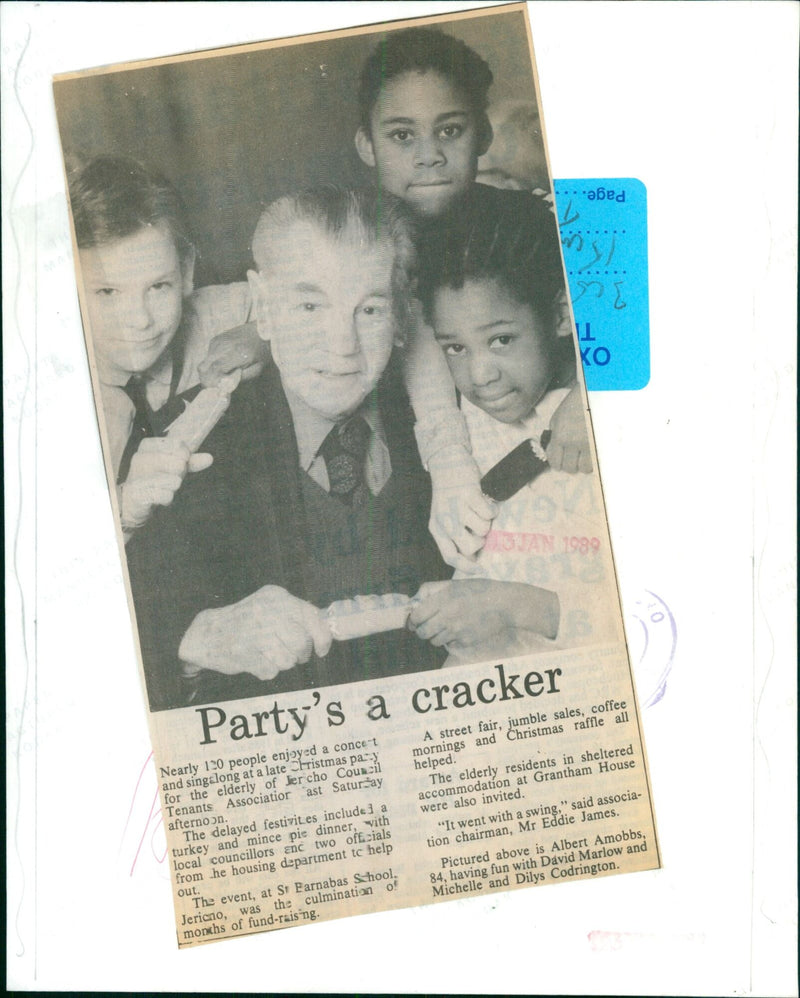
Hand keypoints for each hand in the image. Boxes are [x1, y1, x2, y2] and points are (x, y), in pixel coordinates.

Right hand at [121, 437, 212, 530]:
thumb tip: (209, 458)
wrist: (134, 501)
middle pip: (178, 463)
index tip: (183, 461)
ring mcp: (136, 476)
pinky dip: (168, 498)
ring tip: (167, 487)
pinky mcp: (136, 494)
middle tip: (173, 477)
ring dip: (174, 485)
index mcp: (148, 446)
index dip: (186, 455)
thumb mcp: (174, 466)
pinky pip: (164, 495)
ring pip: (173, 480)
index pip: (178, 444)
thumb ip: (191, 462)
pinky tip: (163, 498)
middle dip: (180, 473)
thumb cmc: (156, 478)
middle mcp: (140, 458)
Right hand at [179, 585, 332, 680]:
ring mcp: (253, 630)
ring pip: (288, 660)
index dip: (322, 638)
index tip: (321, 650)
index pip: (312, 617)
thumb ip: (297, 616)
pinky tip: (254, 660)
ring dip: (281, 664)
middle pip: (301, 643)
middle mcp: (266, 610)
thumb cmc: (247, 623)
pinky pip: (270, 671)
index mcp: (277, 596)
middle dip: (299, 655)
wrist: (208, 633)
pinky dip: (266, 671)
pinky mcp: (242, 652)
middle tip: (290, 654)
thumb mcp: (272, 608)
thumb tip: (326, 633)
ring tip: (267, 655)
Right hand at [198, 322, 269, 386]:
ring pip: (204, 362)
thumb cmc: (262, 351)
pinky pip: (208, 355)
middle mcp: (224, 346)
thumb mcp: (257, 369)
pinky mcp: (215, 339)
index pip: (215, 370)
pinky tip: (223, 362)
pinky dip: (212, 362)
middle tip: (213, 386)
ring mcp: (218, 342)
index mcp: (236, 354)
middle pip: (204, 367)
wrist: (261, 330)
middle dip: (206, 379)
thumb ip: (241, 378)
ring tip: (220, 374)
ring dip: (209, 371)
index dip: (211, 381)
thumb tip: (225, 385)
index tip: (214, 389)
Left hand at [409, 579, 558, 654]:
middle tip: (426, 627)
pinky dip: (451, 640)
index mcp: (442, 600)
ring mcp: (457, 631)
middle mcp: (447, 617)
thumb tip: (415, 598)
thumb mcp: (454, 583)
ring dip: (435, 636)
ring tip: (444, 628)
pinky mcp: (466, 641)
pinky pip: (450, 645)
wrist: (504, 604)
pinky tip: (458, 631)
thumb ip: (432, 589)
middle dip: (421, 630)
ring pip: (434, 641)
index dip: (413, 620)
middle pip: (422, 632)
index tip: (415, 620)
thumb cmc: (479, 590)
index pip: (416, 617)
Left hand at [427, 445, 496, 571]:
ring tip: (479, 510)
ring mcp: (456, 508)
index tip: (479, 569)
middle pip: (469, 547)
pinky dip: (492, 509)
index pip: (449, 556)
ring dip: (486, 521)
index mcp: (436, 528)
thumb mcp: (445, 516)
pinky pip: (489, 514)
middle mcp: (444, 520)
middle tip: (480, 529)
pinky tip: (485, 501)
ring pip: (482, 529)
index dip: (465, 566)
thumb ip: (455, 535)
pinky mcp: (469, 495)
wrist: (446, 463)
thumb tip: (473, 558)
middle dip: (480, 541)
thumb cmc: (450, 494)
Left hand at [546, 383, 592, 473]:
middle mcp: (575, 443)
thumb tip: (554, 449)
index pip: (555, 461)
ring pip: (585, 469)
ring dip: (584, 464)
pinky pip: (598, 463)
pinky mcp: (605, 444)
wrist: (599, 390)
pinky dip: (595, 460)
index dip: (557, 463)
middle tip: (573, 457)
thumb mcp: (559, 416)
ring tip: (585, 453)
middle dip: (570, 464)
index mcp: (561, 435)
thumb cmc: (578, 401)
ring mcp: (591, 444)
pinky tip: (594, 451)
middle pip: (569, 468)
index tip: (560, 460)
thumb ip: (554, 433)